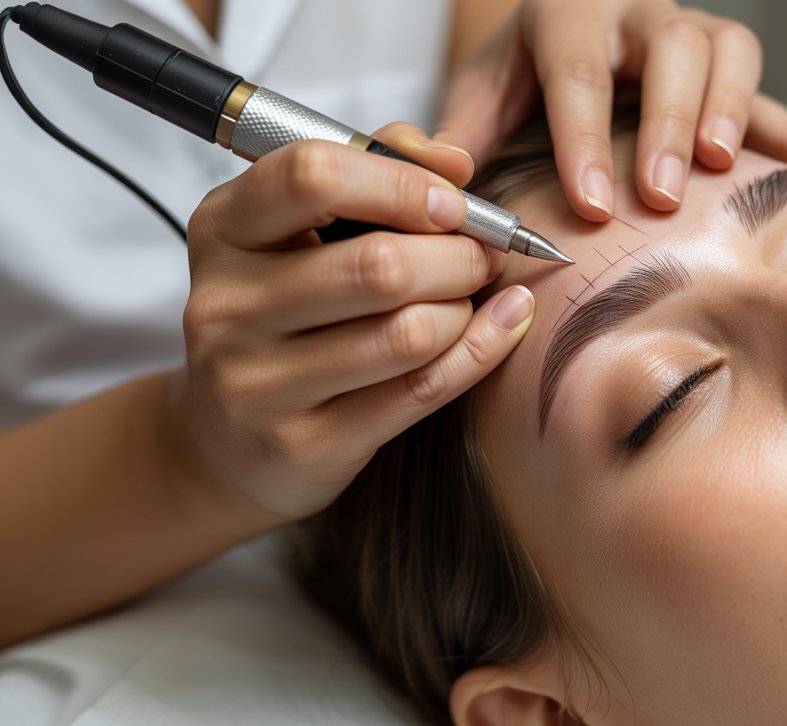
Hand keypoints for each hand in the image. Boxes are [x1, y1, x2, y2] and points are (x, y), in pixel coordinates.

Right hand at [175, 124, 535, 522]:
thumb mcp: (305, 230)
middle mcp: (226, 305)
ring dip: (465, 310)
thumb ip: (376, 170)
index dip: (403, 182)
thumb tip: (454, 161)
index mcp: (223, 228)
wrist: (230, 444)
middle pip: (379, 265)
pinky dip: (480, 352)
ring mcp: (256, 382)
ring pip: (409, 333)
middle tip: (483, 256)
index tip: (452, 202)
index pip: (312, 176)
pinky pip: (420, 390)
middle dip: (458, 255)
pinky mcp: (302, 444)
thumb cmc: (289, 314)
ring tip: (468, 300)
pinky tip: (503, 326)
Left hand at [436, 0, 786, 221]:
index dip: (585, 137)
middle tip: (659, 194)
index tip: (589, 203)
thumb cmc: (527, 72)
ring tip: (723, 170)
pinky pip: (772, 92)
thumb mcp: (482, 93)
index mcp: (568, 16)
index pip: (578, 70)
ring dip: (732, 111)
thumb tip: (439, 176)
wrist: (574, 23)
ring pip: (728, 50)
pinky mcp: (728, 69)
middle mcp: (637, 16)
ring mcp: (691, 36)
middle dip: (668, 123)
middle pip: (669, 51)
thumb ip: (454, 135)